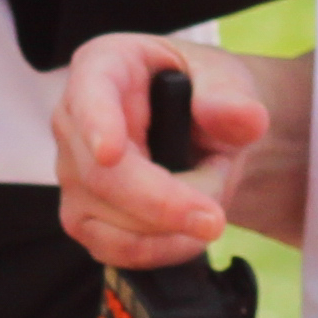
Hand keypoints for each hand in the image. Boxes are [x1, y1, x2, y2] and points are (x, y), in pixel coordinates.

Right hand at [51, 34, 289, 270]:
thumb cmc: (204, 95)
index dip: (97, 123)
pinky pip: (115, 249)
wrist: (206, 136)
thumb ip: (231, 96)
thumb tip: (244, 117)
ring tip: (211, 195)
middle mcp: (74, 121)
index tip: (111, 154)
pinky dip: (163, 249)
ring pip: (109, 221)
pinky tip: (190, 232)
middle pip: (101, 176)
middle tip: (216, 218)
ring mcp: (73, 174)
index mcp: (104, 67)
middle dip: (164, 203)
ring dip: (173, 225)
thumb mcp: (225, 79)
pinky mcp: (85, 218)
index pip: (90, 92)